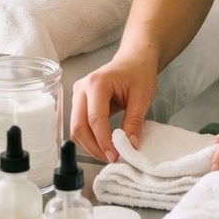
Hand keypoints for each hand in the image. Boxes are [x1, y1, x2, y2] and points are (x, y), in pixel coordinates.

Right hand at [70, 47, 158, 163]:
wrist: (134, 59)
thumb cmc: (139, 73)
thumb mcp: (142, 97)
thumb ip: (134, 122)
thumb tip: (129, 147)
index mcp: (96, 84)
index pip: (95, 119)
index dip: (104, 141)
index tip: (116, 157)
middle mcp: (81, 89)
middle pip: (79, 126)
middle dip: (94, 147)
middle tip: (112, 159)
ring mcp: (77, 95)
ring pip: (76, 128)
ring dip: (90, 145)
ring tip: (110, 154)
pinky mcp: (79, 102)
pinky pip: (79, 125)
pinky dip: (89, 139)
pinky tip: (103, 145)